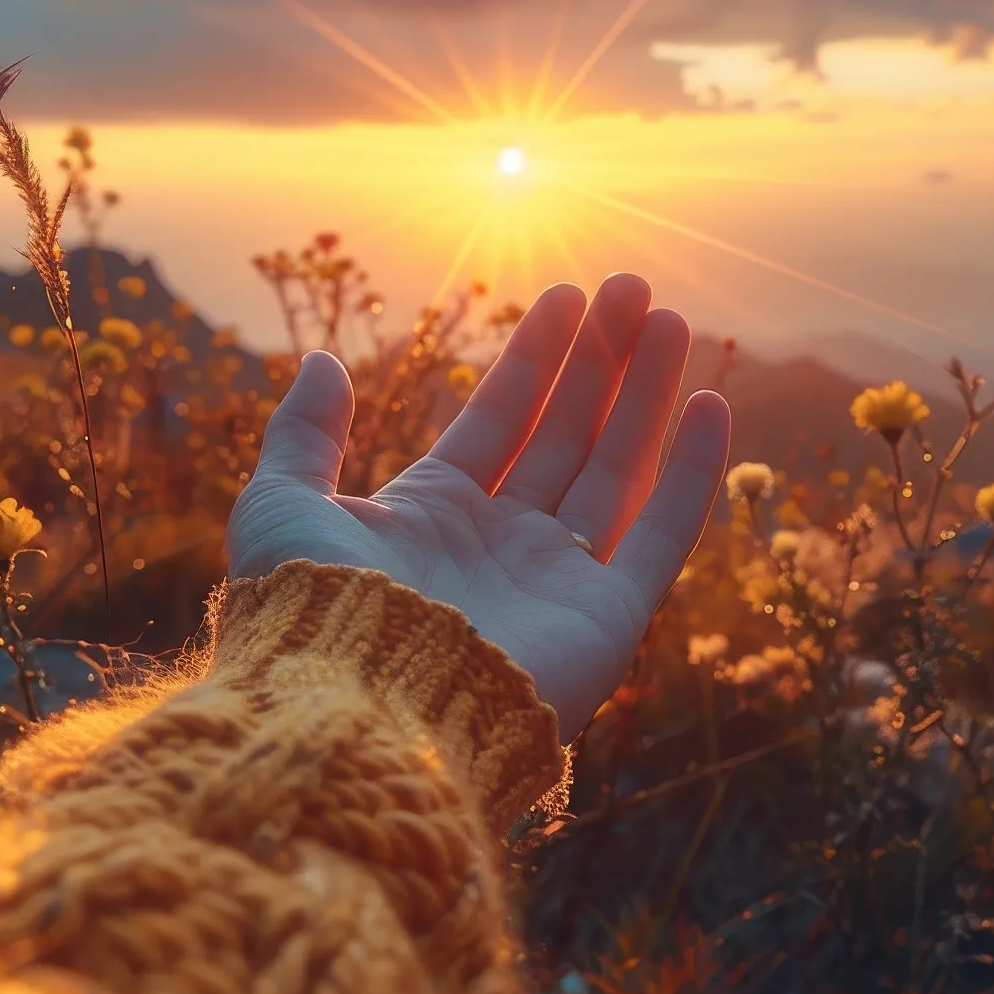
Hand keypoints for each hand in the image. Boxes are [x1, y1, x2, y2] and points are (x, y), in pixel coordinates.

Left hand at [227, 274, 731, 735]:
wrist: (356, 705)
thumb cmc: (310, 611)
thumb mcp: (282, 505)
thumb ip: (306, 435)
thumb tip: (323, 364)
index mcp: (432, 518)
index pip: (499, 420)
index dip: (534, 358)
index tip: (566, 296)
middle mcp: (500, 547)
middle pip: (566, 435)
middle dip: (600, 361)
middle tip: (633, 288)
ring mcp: (557, 582)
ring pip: (617, 469)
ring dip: (647, 395)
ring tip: (672, 320)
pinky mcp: (607, 619)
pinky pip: (661, 533)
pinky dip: (691, 473)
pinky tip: (711, 404)